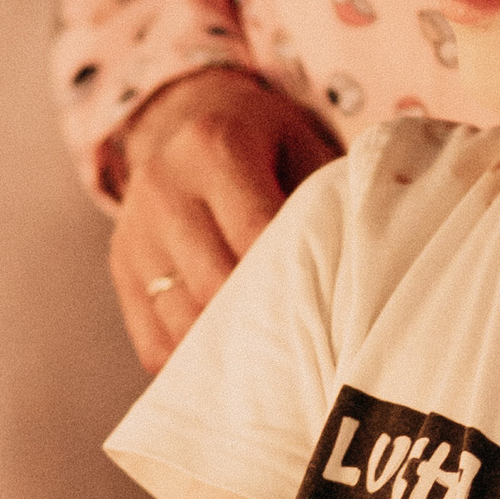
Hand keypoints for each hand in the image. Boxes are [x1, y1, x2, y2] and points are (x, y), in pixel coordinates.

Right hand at [110, 69, 338, 368]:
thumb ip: (333, 198)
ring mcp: (134, 234)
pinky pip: (154, 343)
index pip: (258, 232)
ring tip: (280, 379)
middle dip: (267, 328)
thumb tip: (379, 267)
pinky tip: (236, 375)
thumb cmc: (268, 144)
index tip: (337, 322)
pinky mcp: (120, 271)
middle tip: (317, 364)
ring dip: (231, 357)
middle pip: (215, 285)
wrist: (182, 119)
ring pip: (181, 321)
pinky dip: (195, 367)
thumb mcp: (305, 146)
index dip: (297, 281)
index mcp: (215, 147)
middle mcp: (163, 189)